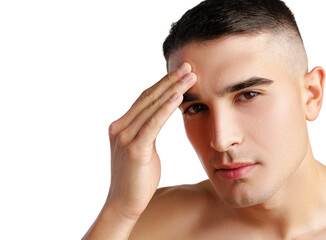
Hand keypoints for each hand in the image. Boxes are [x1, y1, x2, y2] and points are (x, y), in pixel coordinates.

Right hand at [105, 63, 196, 218]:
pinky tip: (178, 96)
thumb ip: (148, 130)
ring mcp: (125, 137)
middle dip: (170, 80)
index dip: (163, 84)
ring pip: (152, 107)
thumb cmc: (138, 178)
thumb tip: (159, 117)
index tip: (181, 73)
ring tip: (190, 76)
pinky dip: (165, 109)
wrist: (125, 203)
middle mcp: (120, 127)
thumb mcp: (143, 148)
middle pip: (148, 97)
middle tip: (188, 66)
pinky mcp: (135, 149)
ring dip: (172, 89)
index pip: (145, 98)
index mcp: (121, 126)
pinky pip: (153, 124)